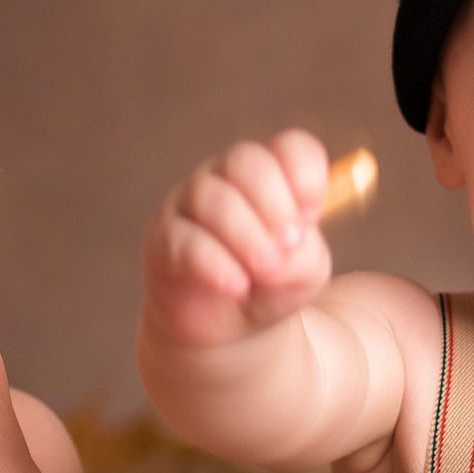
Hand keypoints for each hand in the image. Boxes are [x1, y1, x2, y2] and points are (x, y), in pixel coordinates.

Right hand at [143, 130, 335, 350]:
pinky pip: (184, 240)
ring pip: (212, 197)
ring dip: (246, 236)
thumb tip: (276, 255)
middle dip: (274, 206)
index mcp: (271, 173)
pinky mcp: (161, 239)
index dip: (306, 177)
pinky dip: (215, 263)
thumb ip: (303, 258)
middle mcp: (227, 177)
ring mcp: (189, 203)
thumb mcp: (304, 274)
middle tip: (288, 246)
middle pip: (247, 161)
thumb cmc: (272, 284)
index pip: (290, 148)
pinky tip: (237, 285)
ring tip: (264, 270)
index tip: (311, 217)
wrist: (228, 324)